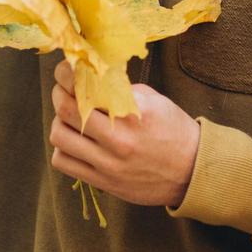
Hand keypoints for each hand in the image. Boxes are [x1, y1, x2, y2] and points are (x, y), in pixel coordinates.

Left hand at [49, 58, 200, 209]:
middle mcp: (118, 140)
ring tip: (69, 116)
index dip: (66, 74)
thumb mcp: (153, 99)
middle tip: (63, 88)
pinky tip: (74, 140)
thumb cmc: (173, 129)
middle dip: (59, 92)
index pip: (86, 87)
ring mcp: (108, 164)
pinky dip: (62, 147)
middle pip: (66, 110)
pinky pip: (63, 162)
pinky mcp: (103, 181)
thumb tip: (88, 73)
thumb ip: (119, 88)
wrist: (192, 171)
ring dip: (59, 120)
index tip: (64, 69)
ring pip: (59, 136)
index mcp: (132, 114)